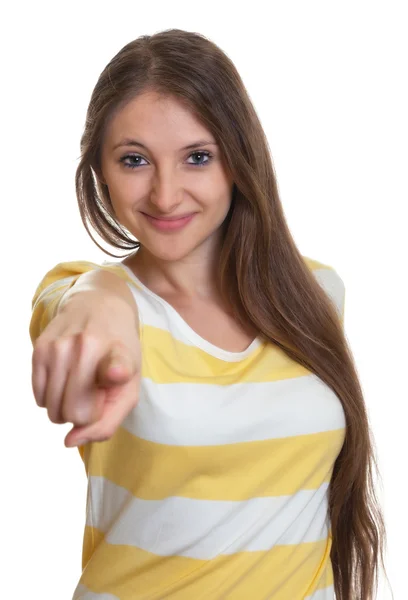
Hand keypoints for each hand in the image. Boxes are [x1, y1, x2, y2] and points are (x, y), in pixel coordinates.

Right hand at [31, 293, 140, 447]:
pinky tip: (66, 379)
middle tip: (96, 394)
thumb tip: (70, 441)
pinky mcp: (39, 348)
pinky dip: (52, 398)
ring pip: (52, 410)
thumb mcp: (130, 385)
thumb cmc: (119, 353)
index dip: (115, 371)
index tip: (116, 371)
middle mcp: (87, 347)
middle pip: (73, 413)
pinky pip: (38, 399)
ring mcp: (59, 347)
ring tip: (81, 385)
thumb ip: (108, 422)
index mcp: (119, 353)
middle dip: (85, 414)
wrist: (99, 306)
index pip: (117, 364)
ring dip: (66, 408)